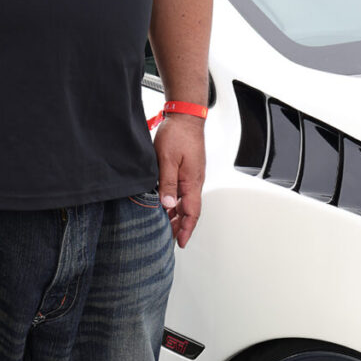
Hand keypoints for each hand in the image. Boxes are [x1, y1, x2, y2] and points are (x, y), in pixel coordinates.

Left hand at [154, 115, 205, 248]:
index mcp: (192, 182)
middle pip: (189, 210)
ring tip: (166, 225)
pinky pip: (182, 191)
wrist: (185, 116)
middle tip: (170, 239)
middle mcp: (194, 181)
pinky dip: (175, 201)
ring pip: (185, 201)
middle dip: (181, 226)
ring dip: (177, 214)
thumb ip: (167, 183)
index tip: (181, 243)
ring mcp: (191, 175)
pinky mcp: (187, 169)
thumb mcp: (167, 160)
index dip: (186, 229)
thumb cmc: (178, 135)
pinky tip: (166, 203)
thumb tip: (166, 205)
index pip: (191, 212)